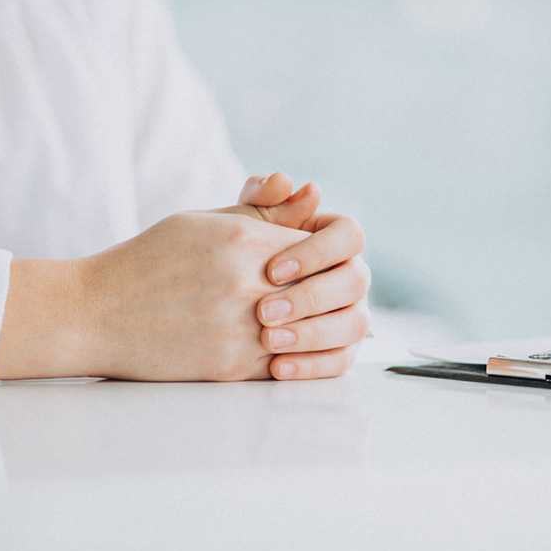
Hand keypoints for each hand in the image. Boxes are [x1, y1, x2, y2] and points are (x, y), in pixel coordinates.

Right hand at [67, 211, 312, 380]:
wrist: (96, 315)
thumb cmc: (152, 260)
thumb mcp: (205, 221)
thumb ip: (264, 210)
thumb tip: (313, 192)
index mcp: (243, 241)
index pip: (323, 245)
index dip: (325, 254)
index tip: (315, 260)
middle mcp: (247, 285)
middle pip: (323, 289)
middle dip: (326, 291)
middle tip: (321, 292)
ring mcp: (242, 330)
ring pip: (312, 330)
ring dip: (314, 325)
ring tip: (304, 317)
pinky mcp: (232, 367)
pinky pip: (288, 362)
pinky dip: (294, 353)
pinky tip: (283, 342)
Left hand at [230, 172, 369, 380]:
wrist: (193, 304)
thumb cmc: (218, 258)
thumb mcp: (234, 226)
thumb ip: (259, 204)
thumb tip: (285, 182)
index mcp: (332, 240)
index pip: (350, 236)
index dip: (318, 252)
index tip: (272, 269)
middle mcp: (347, 275)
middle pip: (356, 281)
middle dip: (311, 297)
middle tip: (264, 311)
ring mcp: (347, 314)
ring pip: (355, 325)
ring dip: (313, 334)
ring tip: (267, 340)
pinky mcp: (336, 351)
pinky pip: (340, 362)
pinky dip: (312, 365)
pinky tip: (277, 368)